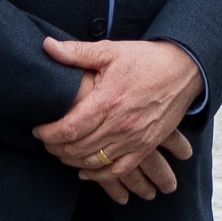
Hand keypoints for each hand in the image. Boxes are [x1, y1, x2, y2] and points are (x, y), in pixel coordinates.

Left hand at [37, 36, 205, 201]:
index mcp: (108, 101)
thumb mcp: (110, 51)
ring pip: (94, 161)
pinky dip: (98, 174)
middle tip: (45, 141)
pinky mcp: (146, 146)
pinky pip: (118, 170)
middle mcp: (120, 125)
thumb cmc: (145, 59)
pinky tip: (85, 170)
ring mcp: (134, 139)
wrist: (184, 70)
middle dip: (55, 148)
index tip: (37, 130)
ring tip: (60, 151)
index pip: (69, 128)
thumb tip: (46, 46)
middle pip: (77, 148)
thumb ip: (76, 52)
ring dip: (72, 160)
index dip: (47, 134)